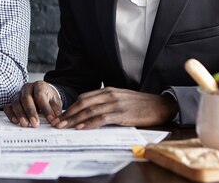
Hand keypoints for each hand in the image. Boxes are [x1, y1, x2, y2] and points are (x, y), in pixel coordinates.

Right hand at [3, 81, 61, 126]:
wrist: (44, 94)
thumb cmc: (49, 98)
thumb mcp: (56, 102)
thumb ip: (55, 111)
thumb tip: (55, 121)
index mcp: (39, 85)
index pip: (40, 96)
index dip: (45, 109)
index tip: (50, 120)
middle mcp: (27, 88)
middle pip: (26, 99)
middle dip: (30, 112)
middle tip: (35, 124)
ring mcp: (19, 94)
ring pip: (16, 103)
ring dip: (20, 115)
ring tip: (25, 124)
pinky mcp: (13, 101)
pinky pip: (8, 107)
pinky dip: (10, 114)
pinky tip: (15, 121)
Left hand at [53, 87, 177, 129]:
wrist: (160, 105)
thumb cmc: (141, 104)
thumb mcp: (121, 98)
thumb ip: (107, 102)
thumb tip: (92, 111)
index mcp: (109, 90)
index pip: (84, 97)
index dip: (72, 106)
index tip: (63, 115)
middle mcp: (110, 95)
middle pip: (83, 103)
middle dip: (69, 113)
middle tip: (58, 122)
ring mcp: (115, 104)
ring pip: (90, 111)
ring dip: (75, 119)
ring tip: (65, 126)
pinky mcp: (122, 114)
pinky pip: (102, 118)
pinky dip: (90, 123)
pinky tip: (82, 128)